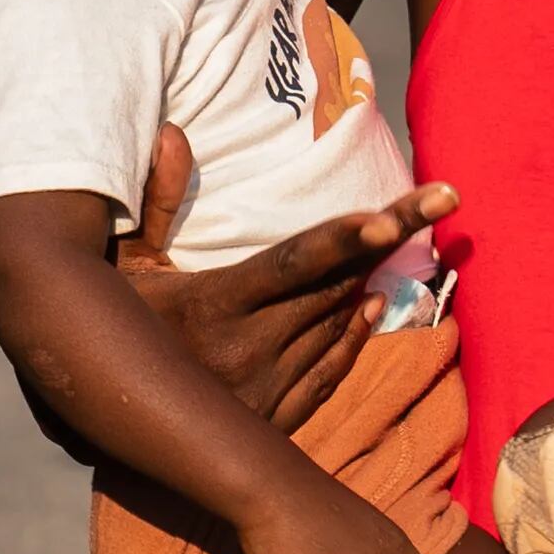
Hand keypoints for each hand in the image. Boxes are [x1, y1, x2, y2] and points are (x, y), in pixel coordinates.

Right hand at [113, 122, 457, 435]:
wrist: (109, 421)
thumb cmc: (112, 329)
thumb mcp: (123, 268)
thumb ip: (154, 201)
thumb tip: (169, 132)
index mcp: (210, 307)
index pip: (293, 262)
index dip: (347, 237)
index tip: (395, 216)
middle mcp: (245, 351)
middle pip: (334, 283)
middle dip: (389, 236)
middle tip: (444, 195)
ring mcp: (264, 391)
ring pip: (338, 322)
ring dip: (368, 279)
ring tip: (399, 232)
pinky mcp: (274, 421)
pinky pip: (331, 369)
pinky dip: (354, 333)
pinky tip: (372, 302)